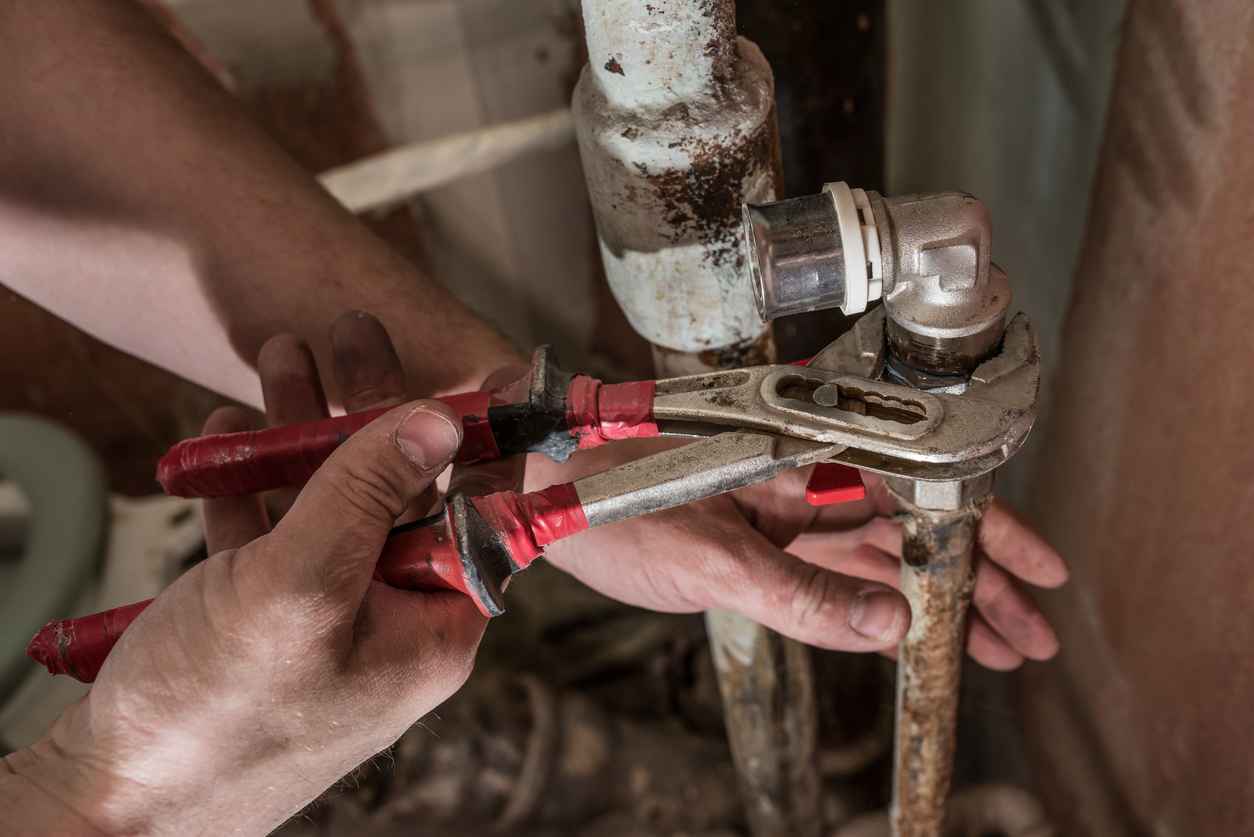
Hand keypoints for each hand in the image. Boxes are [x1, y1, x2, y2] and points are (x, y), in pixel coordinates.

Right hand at [2, 314, 484, 835]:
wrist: (110, 804)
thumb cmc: (214, 711)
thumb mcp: (301, 585)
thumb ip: (369, 493)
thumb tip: (437, 419)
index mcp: (432, 627)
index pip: (475, 512)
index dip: (466, 435)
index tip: (461, 365)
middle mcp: (390, 623)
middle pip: (395, 493)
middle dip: (365, 410)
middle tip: (346, 332)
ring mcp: (325, 622)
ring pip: (328, 505)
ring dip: (300, 432)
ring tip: (279, 356)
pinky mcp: (264, 624)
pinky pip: (271, 536)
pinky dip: (251, 483)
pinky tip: (229, 432)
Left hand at [535, 427, 1066, 669]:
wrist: (535, 488)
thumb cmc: (608, 491)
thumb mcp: (709, 554)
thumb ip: (799, 595)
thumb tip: (894, 626)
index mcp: (807, 459)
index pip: (920, 493)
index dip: (986, 533)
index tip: (1037, 571)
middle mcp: (804, 483)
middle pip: (914, 532)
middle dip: (976, 583)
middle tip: (1028, 634)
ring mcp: (782, 520)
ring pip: (880, 562)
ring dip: (936, 603)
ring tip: (996, 647)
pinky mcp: (757, 550)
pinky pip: (833, 583)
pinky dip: (876, 612)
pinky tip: (915, 637)